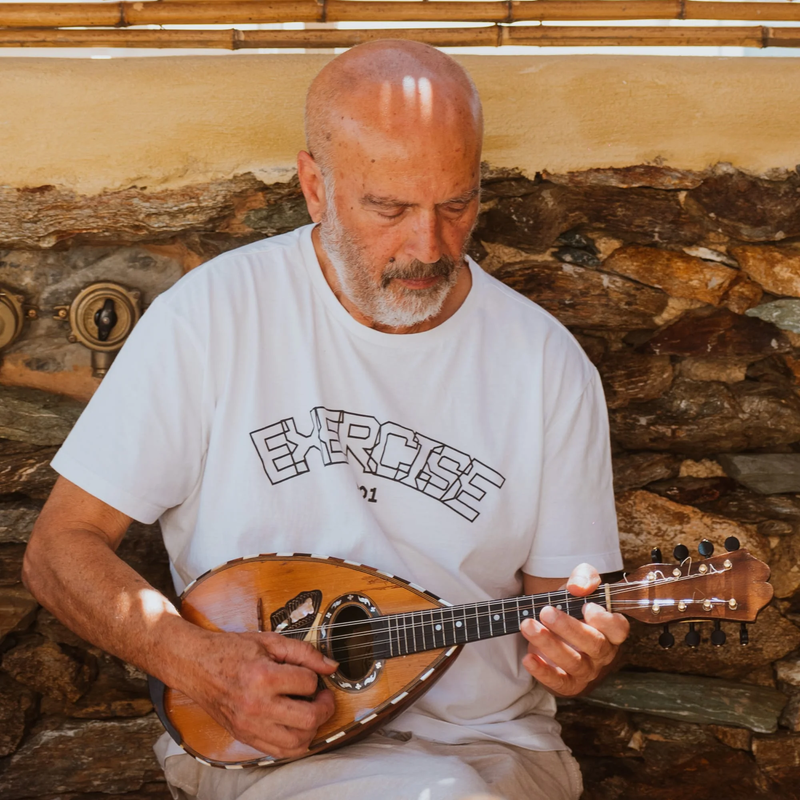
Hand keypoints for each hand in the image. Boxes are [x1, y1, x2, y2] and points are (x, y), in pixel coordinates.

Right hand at [181, 628, 338, 759]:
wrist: (197, 665)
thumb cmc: (231, 651)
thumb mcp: (270, 642)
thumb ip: (304, 652)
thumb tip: (331, 665)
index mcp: (262, 677)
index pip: (308, 683)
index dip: (315, 676)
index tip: (310, 673)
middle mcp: (256, 706)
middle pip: (308, 720)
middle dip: (324, 708)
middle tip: (323, 697)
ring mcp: (249, 726)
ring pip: (296, 743)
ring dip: (312, 728)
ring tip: (311, 711)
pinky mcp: (244, 737)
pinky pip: (278, 752)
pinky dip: (295, 743)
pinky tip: (296, 726)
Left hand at [520, 563, 628, 696]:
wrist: (554, 627)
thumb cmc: (572, 605)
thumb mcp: (579, 584)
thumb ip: (584, 577)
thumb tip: (578, 587)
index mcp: (611, 630)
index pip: (618, 628)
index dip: (605, 620)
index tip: (586, 606)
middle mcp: (603, 653)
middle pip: (594, 644)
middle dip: (568, 628)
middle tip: (545, 612)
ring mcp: (587, 670)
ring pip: (574, 662)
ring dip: (549, 644)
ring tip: (527, 626)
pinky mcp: (568, 684)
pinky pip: (559, 682)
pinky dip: (543, 672)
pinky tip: (528, 658)